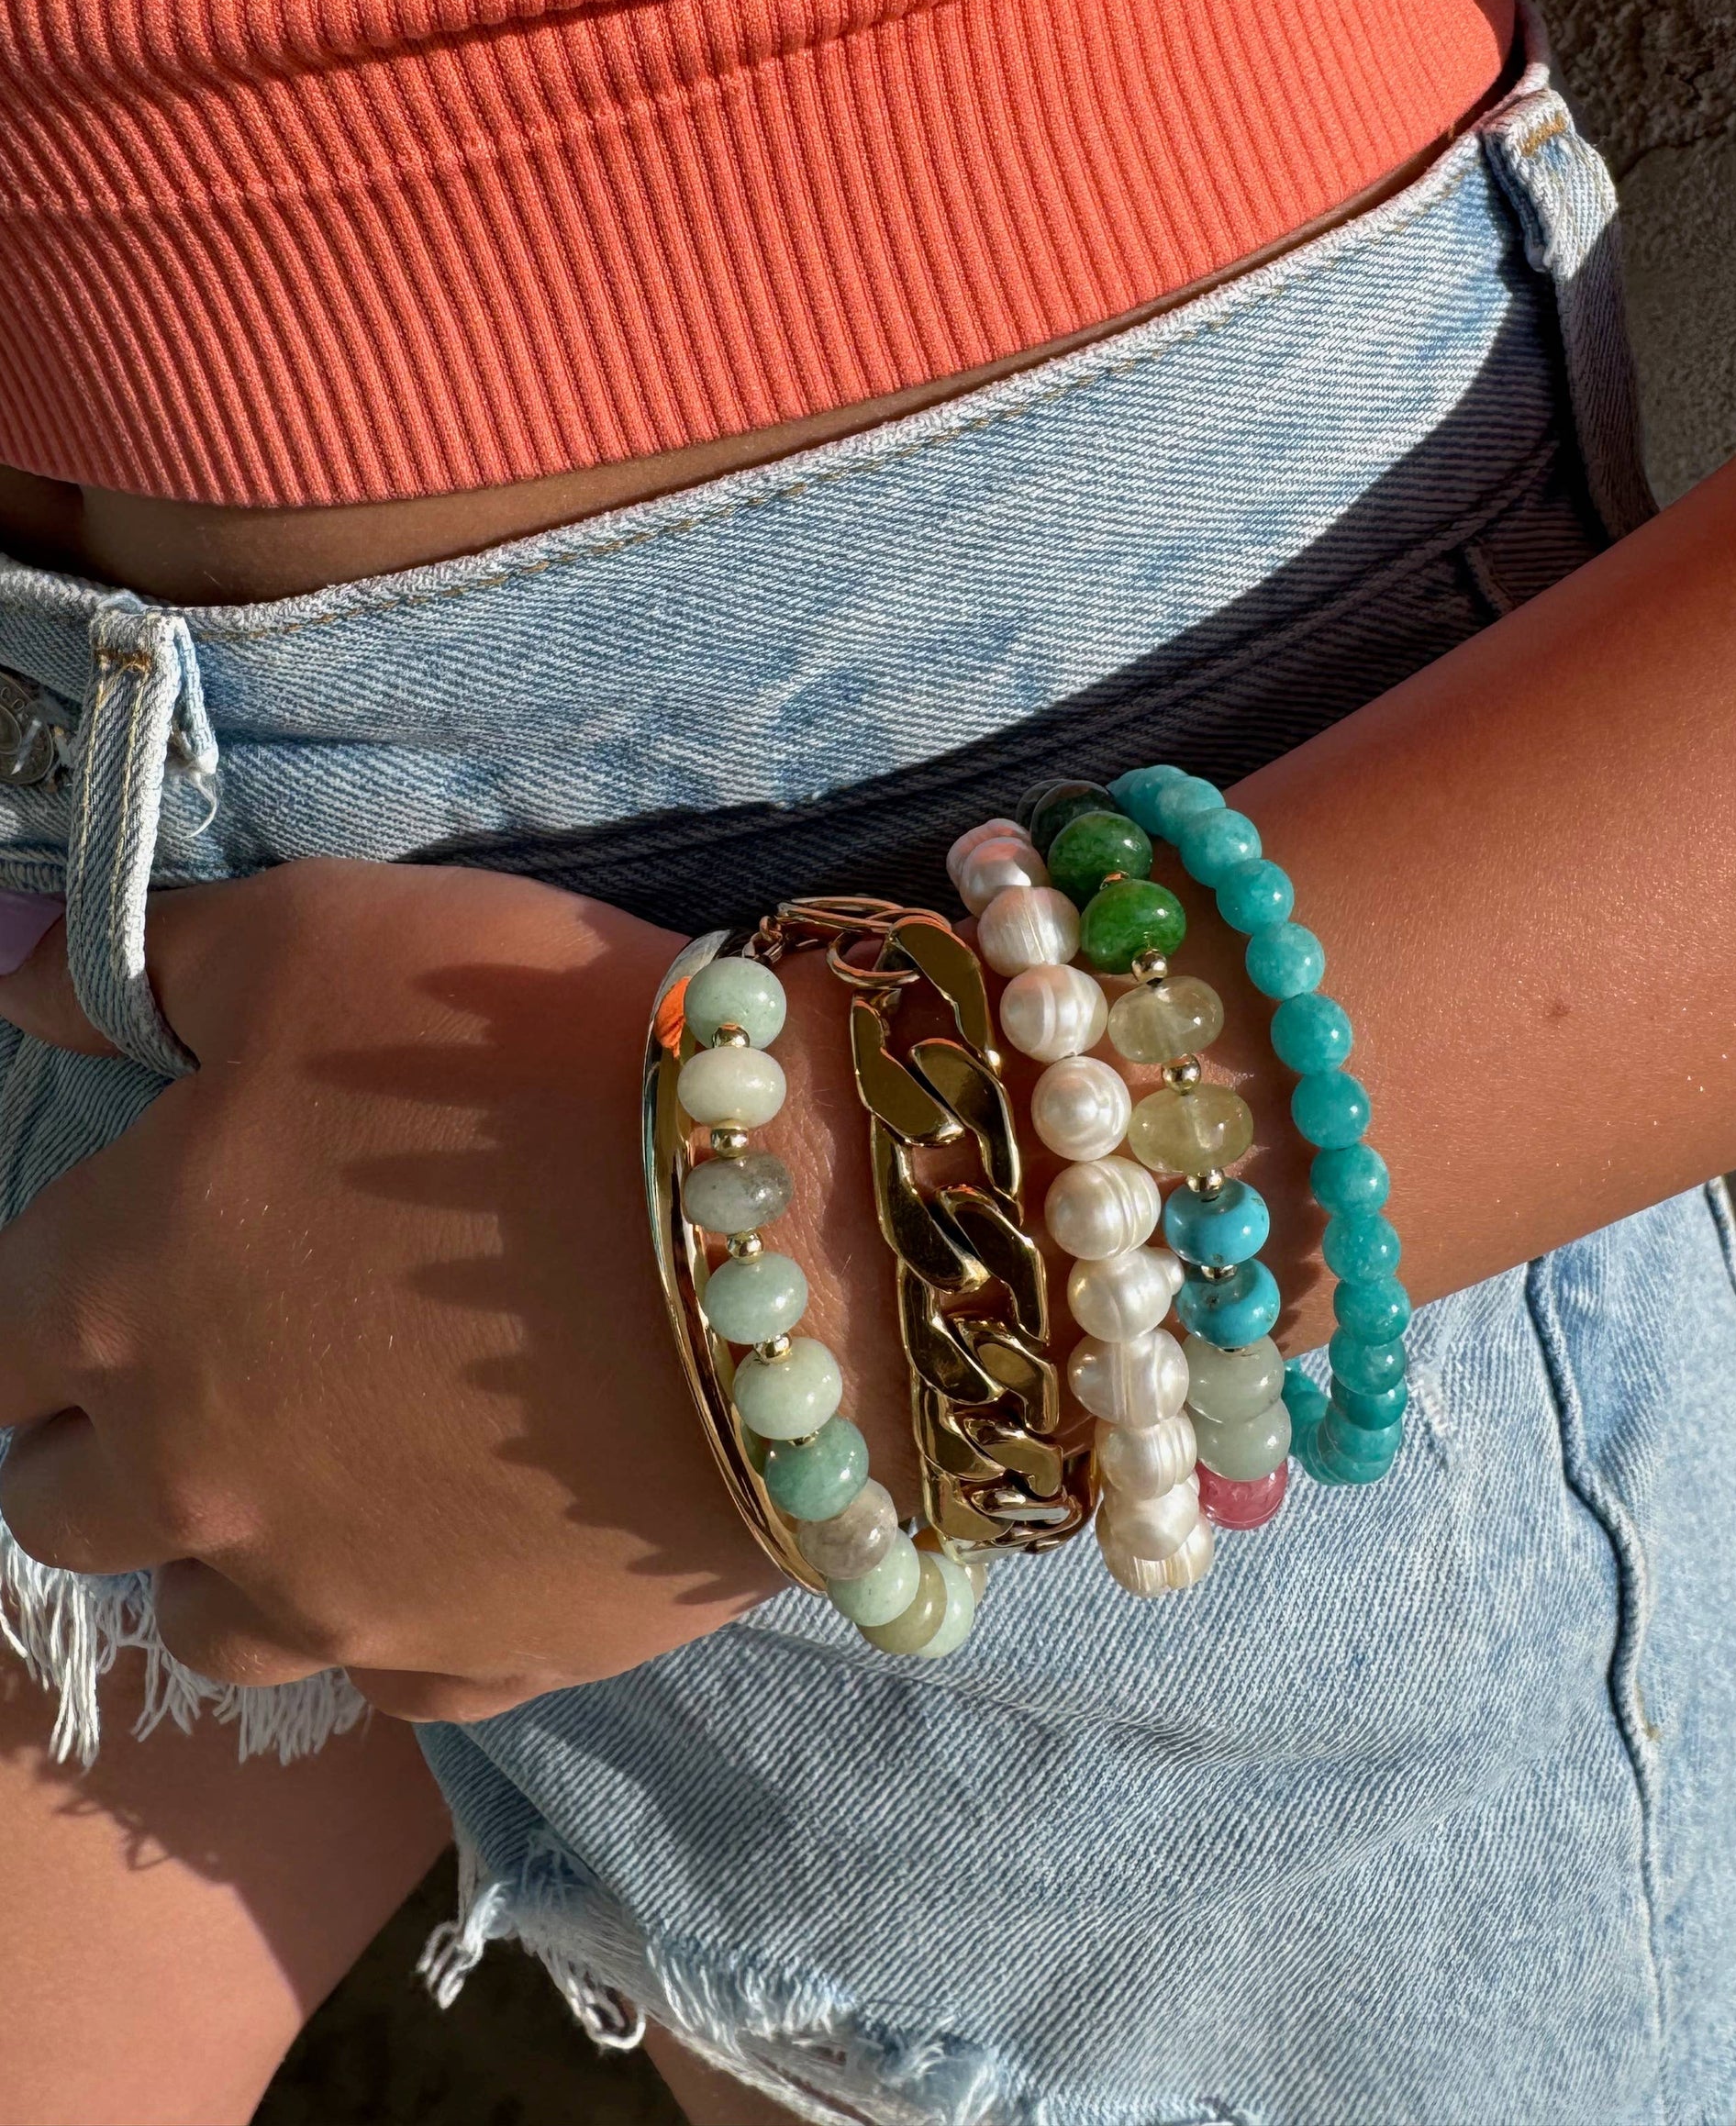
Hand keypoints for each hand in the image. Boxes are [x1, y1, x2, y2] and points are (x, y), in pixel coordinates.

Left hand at [0, 860, 887, 1721]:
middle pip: (64, 1507)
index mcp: (123, 1294)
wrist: (788, 1229)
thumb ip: (138, 958)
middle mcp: (191, 1477)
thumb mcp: (321, 936)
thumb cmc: (528, 1054)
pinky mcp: (480, 1659)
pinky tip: (458, 1522)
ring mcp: (334, 1593)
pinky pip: (382, 1674)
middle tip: (219, 1353)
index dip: (46, 1301)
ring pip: (206, 1622)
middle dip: (108, 1436)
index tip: (122, 1261)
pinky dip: (394, 1606)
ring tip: (328, 1457)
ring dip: (232, 1546)